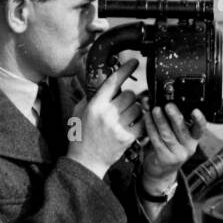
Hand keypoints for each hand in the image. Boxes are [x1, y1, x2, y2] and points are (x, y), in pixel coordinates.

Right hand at [67, 57, 142, 177]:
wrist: (85, 160)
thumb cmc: (81, 135)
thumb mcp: (79, 112)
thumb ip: (89, 97)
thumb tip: (98, 82)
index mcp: (95, 105)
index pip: (113, 81)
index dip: (125, 69)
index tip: (134, 61)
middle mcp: (107, 114)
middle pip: (129, 95)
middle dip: (128, 97)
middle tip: (123, 104)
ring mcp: (118, 126)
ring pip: (138, 108)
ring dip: (135, 110)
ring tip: (126, 117)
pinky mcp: (127, 138)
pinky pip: (142, 122)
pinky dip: (141, 122)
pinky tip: (134, 124)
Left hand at [139, 102, 205, 188]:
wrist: (160, 171)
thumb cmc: (167, 148)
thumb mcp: (174, 134)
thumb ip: (170, 119)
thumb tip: (158, 101)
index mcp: (193, 139)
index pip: (200, 128)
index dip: (199, 120)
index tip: (195, 111)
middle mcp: (188, 147)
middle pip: (182, 129)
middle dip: (175, 116)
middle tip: (168, 105)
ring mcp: (177, 154)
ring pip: (168, 134)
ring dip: (160, 120)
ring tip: (155, 110)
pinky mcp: (165, 158)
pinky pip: (156, 140)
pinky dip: (151, 127)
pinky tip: (147, 118)